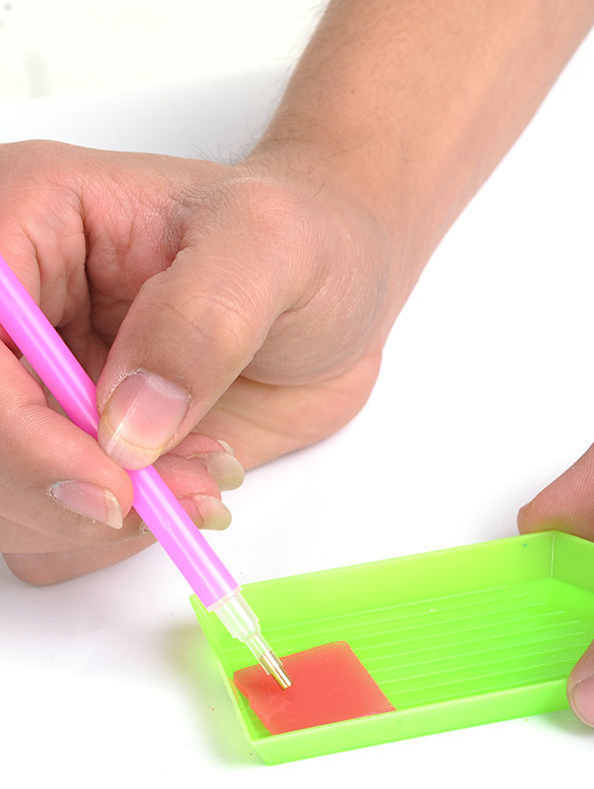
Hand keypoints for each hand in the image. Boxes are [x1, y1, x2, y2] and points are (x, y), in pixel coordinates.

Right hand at [0, 140, 399, 584]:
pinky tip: (197, 487)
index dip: (12, 424)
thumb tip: (128, 425)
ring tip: (204, 480)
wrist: (336, 298)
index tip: (105, 479)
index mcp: (31, 228)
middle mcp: (20, 319)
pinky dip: (123, 531)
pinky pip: (58, 524)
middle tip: (172, 494)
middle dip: (61, 486)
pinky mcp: (82, 447)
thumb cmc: (305, 244)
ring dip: (102, 516)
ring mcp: (45, 389)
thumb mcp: (272, 247)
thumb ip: (201, 322)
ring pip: (6, 491)